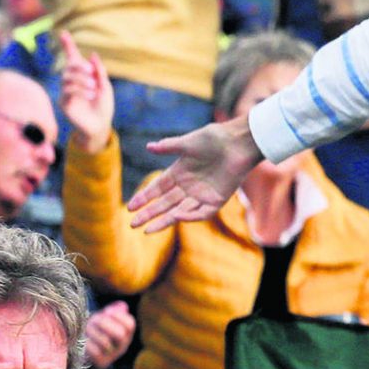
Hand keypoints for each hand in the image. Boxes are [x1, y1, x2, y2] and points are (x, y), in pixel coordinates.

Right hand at [56, 34, 116, 155]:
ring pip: (66, 78)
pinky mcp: (64, 103)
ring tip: (94, 88)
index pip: (72, 58)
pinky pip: (67, 91)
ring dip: (82, 80)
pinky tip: (91, 95)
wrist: (100, 125)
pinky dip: (80, 90)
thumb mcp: (105, 87)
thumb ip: (99, 72)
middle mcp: (71, 82)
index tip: (63, 32)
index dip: (68, 45)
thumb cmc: (103, 106)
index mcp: (82, 76)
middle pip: (68, 67)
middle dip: (79, 67)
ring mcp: (65, 92)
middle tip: (92, 73)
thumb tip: (93, 55)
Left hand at [81, 302, 135, 368]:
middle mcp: (122, 346)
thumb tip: (122, 306)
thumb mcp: (103, 319)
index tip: (106, 310)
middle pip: (120, 334)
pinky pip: (95, 352)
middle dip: (104, 323)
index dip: (118, 315)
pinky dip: (88, 343)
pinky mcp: (102, 363)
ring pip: (105, 343)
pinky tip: (83, 339)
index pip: (130, 324)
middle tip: (93, 319)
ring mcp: (113, 356)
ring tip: (85, 328)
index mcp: (126, 334)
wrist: (81, 350)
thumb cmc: (93, 330)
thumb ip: (112, 312)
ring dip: (93, 332)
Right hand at [128, 117, 266, 230]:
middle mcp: (189, 186)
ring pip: (180, 211)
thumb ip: (169, 146)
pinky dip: (190, 216)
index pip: (158, 188)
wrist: (238, 141)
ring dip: (165, 220)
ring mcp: (203, 194)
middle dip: (149, 213)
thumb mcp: (188, 143)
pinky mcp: (218, 199)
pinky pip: (202, 213)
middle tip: (132, 224)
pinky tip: (176, 217)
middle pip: (165, 203)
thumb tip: (149, 146)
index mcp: (179, 172)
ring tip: (147, 229)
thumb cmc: (214, 138)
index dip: (144, 197)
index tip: (130, 206)